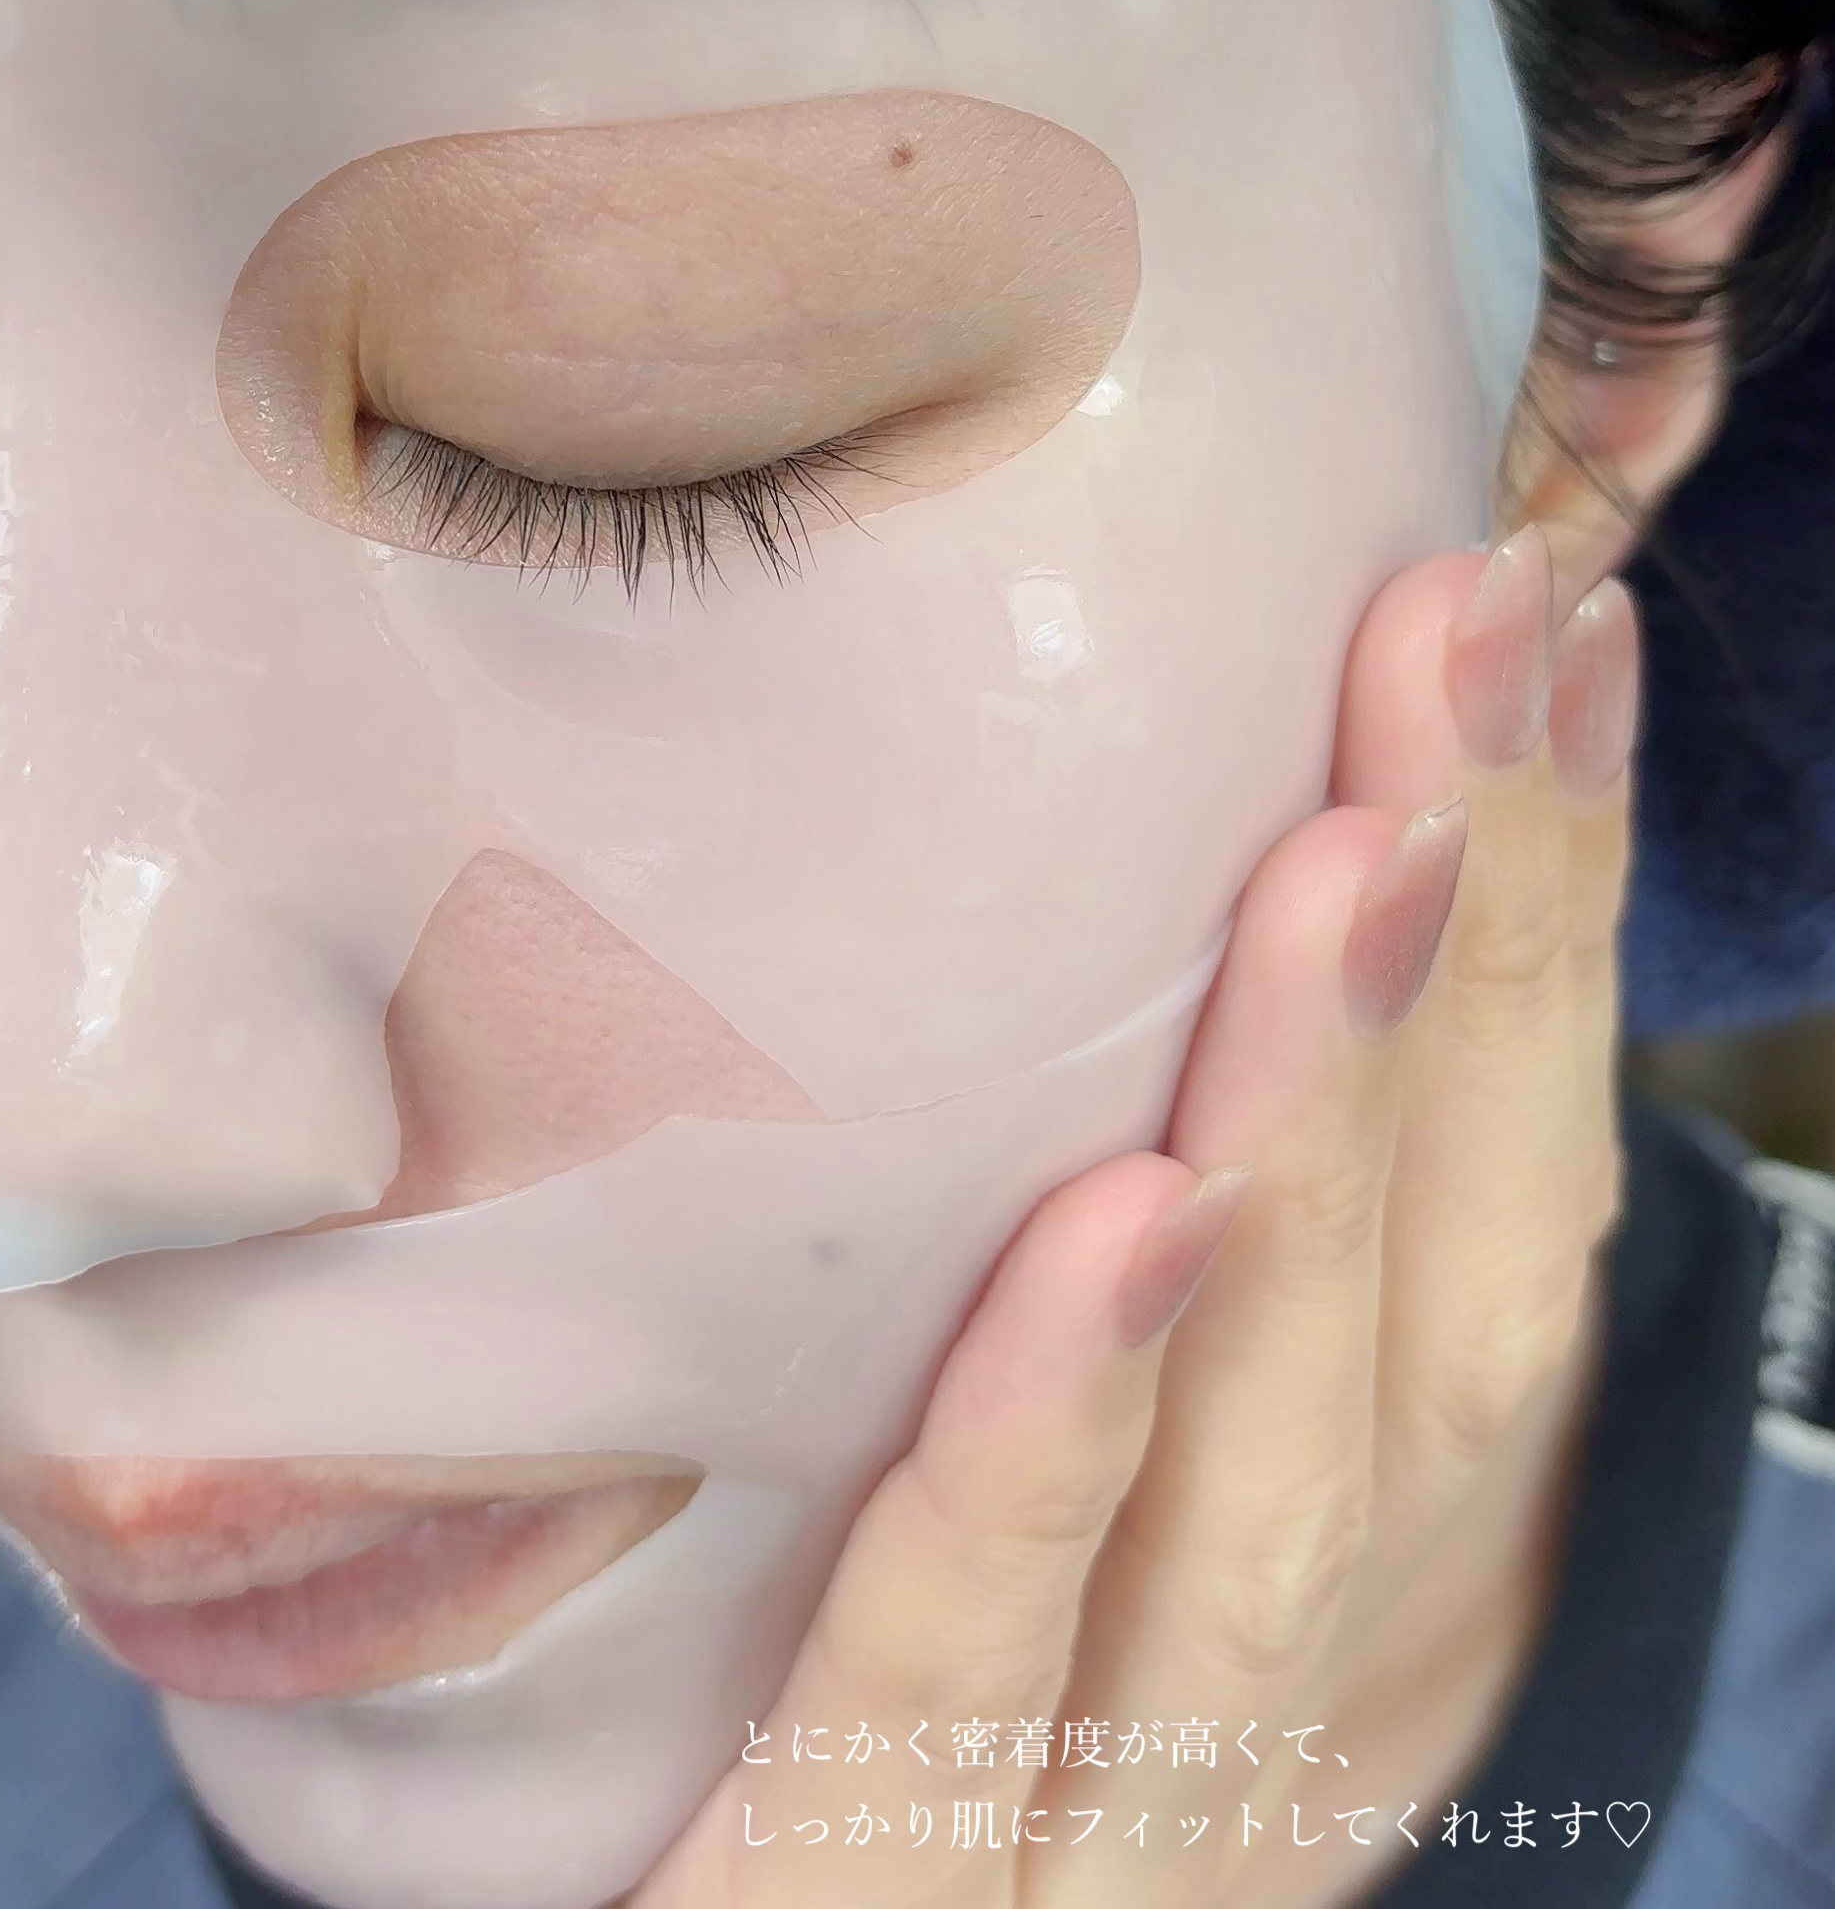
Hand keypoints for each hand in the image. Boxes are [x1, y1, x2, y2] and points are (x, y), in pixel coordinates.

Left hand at [634, 529, 1637, 1905]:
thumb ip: (1127, 1261)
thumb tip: (1177, 880)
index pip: (1485, 1225)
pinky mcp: (871, 1899)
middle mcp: (1286, 1700)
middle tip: (1467, 632)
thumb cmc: (890, 1717)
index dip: (1539, 929)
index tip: (1536, 628)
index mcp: (1340, 1577)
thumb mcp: (1066, 1484)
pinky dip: (1060, 1433)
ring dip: (1325, 1143)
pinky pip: (969, 1660)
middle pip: (1423, 1320)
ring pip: (1267, 1481)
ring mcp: (1113, 1836)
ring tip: (1358, 859)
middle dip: (1466, 966)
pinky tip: (1128, 1222)